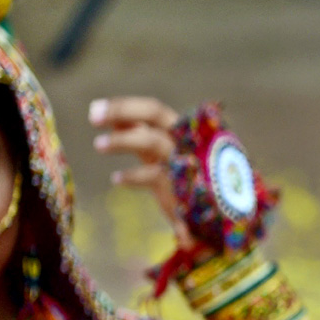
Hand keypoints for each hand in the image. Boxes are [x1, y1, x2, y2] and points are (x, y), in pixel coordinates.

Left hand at [89, 96, 195, 246]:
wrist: (226, 214)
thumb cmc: (192, 180)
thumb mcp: (166, 155)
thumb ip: (143, 136)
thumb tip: (114, 118)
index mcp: (182, 131)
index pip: (152, 109)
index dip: (123, 106)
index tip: (95, 109)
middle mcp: (185, 139)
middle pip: (154, 113)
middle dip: (122, 110)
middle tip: (92, 116)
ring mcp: (186, 160)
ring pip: (152, 140)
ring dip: (123, 140)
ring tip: (98, 144)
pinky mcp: (184, 185)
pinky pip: (154, 176)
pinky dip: (133, 176)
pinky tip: (116, 179)